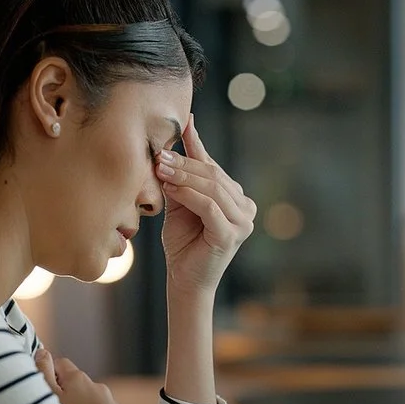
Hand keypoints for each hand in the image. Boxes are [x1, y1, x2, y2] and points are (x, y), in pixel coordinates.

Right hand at [34, 349, 136, 403]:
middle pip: (75, 385)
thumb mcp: (48, 398)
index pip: (61, 364)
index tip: (43, 395)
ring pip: (89, 403)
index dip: (50, 376)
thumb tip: (42, 352)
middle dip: (65, 397)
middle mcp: (97, 387)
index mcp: (78, 379)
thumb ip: (42, 372)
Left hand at [156, 114, 255, 294]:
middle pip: (212, 175)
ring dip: (183, 175)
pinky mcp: (231, 234)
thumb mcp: (180, 204)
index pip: (213, 166)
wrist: (185, 280)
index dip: (197, 144)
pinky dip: (188, 194)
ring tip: (159, 168)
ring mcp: (242, 221)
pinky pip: (208, 206)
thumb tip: (169, 148)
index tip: (184, 122)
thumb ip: (180, 180)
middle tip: (159, 153)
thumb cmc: (183, 244)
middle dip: (184, 161)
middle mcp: (245, 207)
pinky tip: (170, 187)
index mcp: (236, 198)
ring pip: (211, 187)